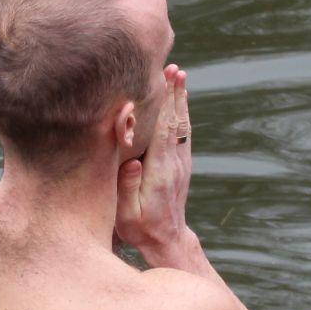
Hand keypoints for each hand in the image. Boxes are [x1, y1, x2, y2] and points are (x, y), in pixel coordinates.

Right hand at [115, 65, 191, 253]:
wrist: (168, 240)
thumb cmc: (141, 228)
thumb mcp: (128, 215)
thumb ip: (128, 187)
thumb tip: (132, 161)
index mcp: (160, 171)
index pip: (164, 130)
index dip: (165, 104)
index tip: (166, 82)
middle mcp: (175, 162)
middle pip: (176, 121)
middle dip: (175, 94)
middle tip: (175, 68)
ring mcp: (181, 162)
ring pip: (182, 124)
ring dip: (180, 99)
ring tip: (179, 75)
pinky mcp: (182, 164)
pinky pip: (182, 132)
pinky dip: (181, 112)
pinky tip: (179, 99)